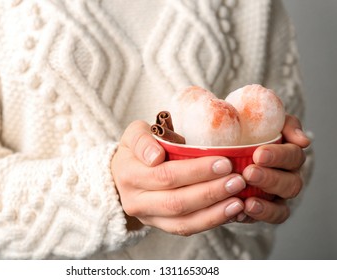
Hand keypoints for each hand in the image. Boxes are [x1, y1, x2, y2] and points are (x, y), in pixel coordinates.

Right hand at [111, 120, 247, 235]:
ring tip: (239, 200)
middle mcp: (135, 200)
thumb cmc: (137, 149)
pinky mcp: (160, 226)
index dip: (195, 171)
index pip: (165, 175)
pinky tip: (230, 211)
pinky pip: (186, 229)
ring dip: (214, 212)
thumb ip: (142, 140)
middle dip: (210, 191)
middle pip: (176, 201)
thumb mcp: (133, 134)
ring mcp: (148, 217)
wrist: (124, 173)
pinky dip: (210, 221)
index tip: (224, 162)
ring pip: (183, 221)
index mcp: (129, 174)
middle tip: (237, 180)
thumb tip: (156, 157)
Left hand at [240, 114, 310, 223]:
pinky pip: (266, 220)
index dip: (279, 156)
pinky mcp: (263, 211)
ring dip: (265, 204)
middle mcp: (286, 176)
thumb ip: (284, 124)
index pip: (293, 156)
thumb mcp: (259, 119)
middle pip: (291, 183)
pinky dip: (256, 217)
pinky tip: (240, 213)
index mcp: (287, 154)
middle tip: (249, 173)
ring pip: (282, 206)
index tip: (258, 154)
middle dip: (270, 179)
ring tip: (247, 201)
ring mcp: (276, 197)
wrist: (221, 148)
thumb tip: (303, 141)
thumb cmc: (243, 131)